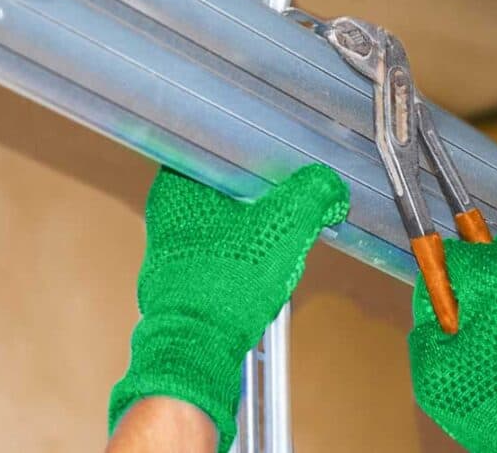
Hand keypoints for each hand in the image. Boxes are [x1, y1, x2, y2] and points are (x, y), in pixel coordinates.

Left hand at [109, 164, 348, 451]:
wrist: (199, 347)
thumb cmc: (225, 286)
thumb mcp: (284, 228)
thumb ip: (313, 196)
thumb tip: (330, 186)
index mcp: (180, 182)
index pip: (220, 148)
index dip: (256, 154)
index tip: (280, 161)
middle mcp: (166, 209)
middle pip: (226, 185)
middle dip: (260, 195)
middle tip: (288, 201)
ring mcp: (171, 243)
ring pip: (224, 218)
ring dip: (254, 226)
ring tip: (278, 235)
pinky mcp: (180, 273)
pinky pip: (219, 248)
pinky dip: (243, 251)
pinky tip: (262, 264)